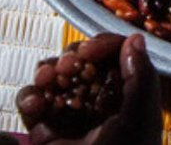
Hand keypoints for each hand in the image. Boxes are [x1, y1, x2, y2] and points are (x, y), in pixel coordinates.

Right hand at [15, 34, 161, 144]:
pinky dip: (30, 96)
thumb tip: (135, 38)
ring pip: (56, 77)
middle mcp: (99, 102)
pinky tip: (36, 103)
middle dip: (73, 57)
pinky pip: (33, 104)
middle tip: (69, 66)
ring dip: (48, 71)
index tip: (90, 50)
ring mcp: (70, 116)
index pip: (117, 56)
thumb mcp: (139, 121)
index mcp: (128, 96)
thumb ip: (140, 78)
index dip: (103, 46)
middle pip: (84, 61)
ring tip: (48, 79)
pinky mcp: (44, 133)